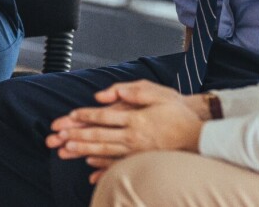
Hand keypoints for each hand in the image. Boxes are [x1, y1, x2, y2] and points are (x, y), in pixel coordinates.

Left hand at [45, 80, 203, 182]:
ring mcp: (137, 152)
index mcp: (135, 119)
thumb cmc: (179, 114)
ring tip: (66, 150)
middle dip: (77, 136)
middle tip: (58, 136)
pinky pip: (118, 165)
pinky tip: (90, 167)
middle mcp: (133, 137)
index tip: (70, 115)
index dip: (85, 116)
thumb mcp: (158, 94)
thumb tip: (105, 95)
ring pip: (104, 152)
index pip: (104, 117)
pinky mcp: (142, 161)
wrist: (200, 138)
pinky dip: (102, 166)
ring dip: (84, 150)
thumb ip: (132, 91)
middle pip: (99, 136)